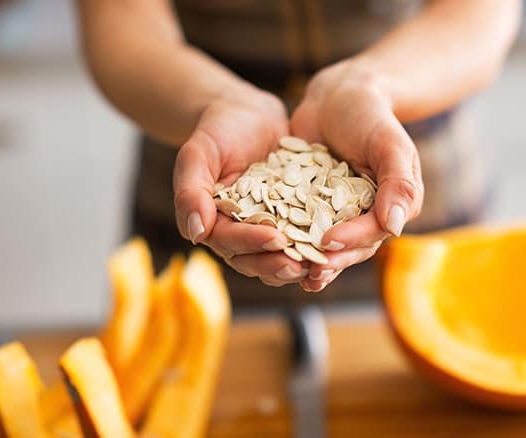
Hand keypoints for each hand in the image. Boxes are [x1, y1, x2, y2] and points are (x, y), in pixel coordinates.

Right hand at [173, 85, 309, 285]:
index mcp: (213, 222)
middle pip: (255, 258)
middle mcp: (238, 231)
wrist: (247, 114)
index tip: (275, 239)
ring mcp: (266, 227)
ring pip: (278, 256)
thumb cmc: (216, 131)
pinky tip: (335, 243)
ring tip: (319, 265)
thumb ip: (190, 192)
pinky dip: (315, 245)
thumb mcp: (198, 154)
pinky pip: (301, 237)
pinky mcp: (290, 218)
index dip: (252, 243)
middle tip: (301, 266)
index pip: (230, 242)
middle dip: (277, 264)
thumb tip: (195, 234)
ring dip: (298, 263)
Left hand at [290, 61, 423, 290]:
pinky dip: (288, 241)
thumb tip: (396, 227)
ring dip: (309, 261)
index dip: (352, 240)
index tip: (329, 241)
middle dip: (330, 261)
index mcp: (391, 206)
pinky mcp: (309, 206)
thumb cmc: (369, 115)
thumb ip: (398, 183)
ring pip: (324, 245)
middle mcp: (365, 215)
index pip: (373, 232)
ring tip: (290, 274)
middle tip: (309, 274)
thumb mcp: (389, 143)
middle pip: (349, 247)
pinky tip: (270, 251)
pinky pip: (300, 227)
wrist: (336, 97)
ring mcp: (336, 213)